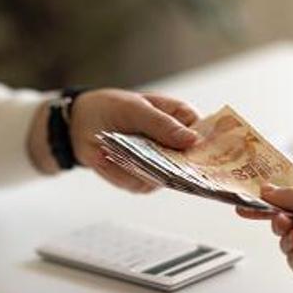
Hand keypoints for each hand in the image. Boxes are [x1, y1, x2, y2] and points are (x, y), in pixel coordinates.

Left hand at [70, 89, 199, 192]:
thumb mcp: (136, 109)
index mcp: (182, 120)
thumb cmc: (112, 107)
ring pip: (162, 179)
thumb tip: (192, 140)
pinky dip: (120, 173)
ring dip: (138, 169)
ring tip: (118, 152)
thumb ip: (163, 125)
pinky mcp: (141, 179)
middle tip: (152, 159)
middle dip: (174, 168)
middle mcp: (175, 146)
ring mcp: (160, 165)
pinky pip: (138, 184)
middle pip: (189, 166)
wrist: (81, 124)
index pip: (207, 137)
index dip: (211, 149)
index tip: (205, 157)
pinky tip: (106, 159)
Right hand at [236, 185, 292, 292]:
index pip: (289, 200)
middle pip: (282, 221)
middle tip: (282, 221)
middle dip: (278, 221)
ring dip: (289, 239)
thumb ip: (287, 196)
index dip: (268, 202)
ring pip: (284, 242)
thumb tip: (265, 190)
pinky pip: (292, 260)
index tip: (245, 204)